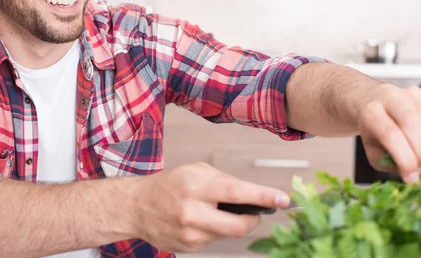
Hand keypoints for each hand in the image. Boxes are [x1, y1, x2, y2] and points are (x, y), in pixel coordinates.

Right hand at [131, 162, 288, 252]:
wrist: (137, 207)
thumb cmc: (169, 184)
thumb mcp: (196, 171)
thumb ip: (224, 181)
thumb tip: (252, 195)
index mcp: (195, 187)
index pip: (236, 192)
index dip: (263, 196)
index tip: (284, 199)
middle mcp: (192, 213)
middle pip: (239, 226)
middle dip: (253, 219)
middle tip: (255, 211)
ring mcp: (190, 235)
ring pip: (227, 234)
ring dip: (230, 223)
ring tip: (212, 210)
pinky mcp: (188, 249)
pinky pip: (214, 241)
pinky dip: (214, 230)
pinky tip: (199, 221)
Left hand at [358, 84, 420, 182]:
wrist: (376, 104)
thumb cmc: (376, 130)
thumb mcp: (374, 151)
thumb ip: (391, 164)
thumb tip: (414, 175)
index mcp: (372, 112)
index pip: (390, 134)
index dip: (405, 159)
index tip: (410, 177)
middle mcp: (392, 98)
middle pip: (413, 125)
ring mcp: (414, 94)